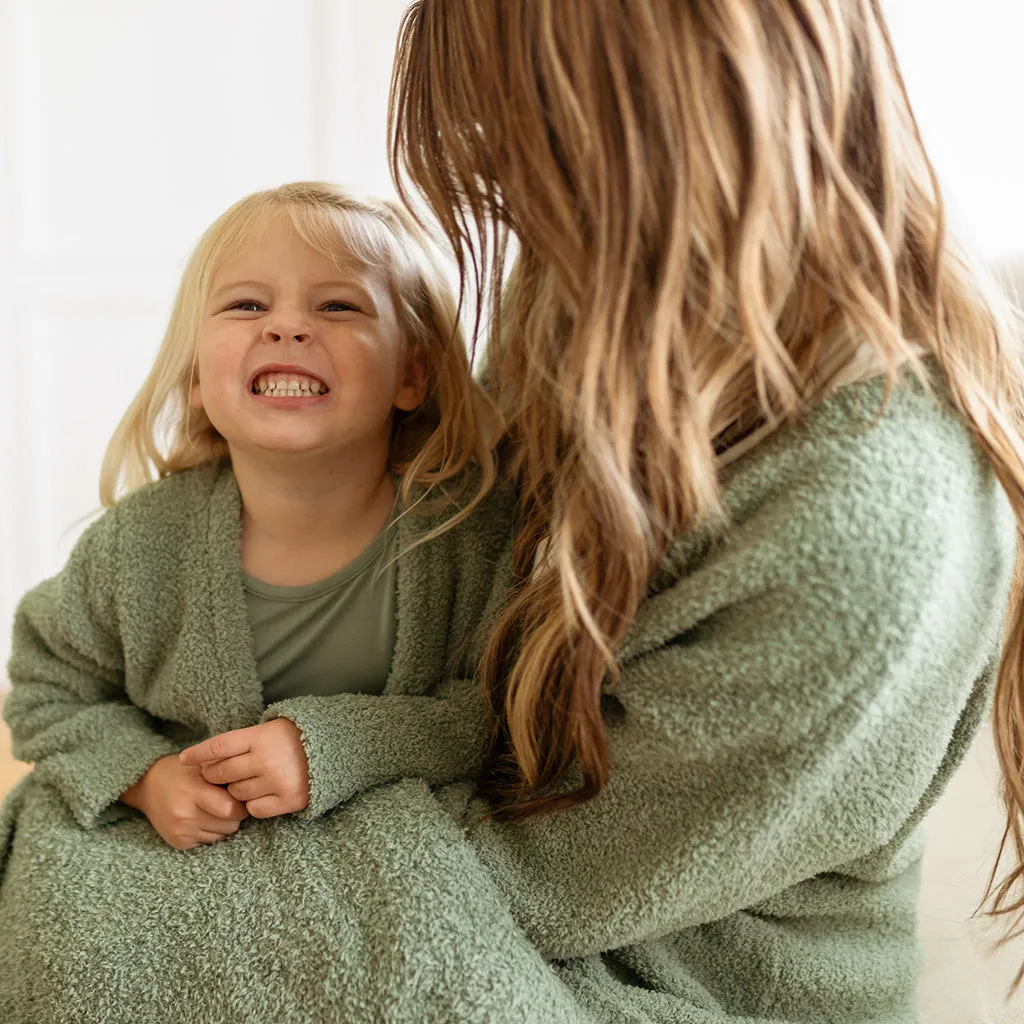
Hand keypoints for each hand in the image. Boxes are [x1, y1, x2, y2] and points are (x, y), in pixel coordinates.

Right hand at [119, 754, 248, 850]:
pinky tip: (203, 817)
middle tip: (230, 802)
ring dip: (224, 824)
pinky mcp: (178, 843)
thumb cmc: (182, 771)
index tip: (241, 795)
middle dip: (236, 815)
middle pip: (230, 825)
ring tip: (214, 809)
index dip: (242, 803)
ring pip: (222, 835)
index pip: (231, 809)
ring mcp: (181, 831)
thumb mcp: (202, 764)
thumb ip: (225, 774)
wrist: (148, 784)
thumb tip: (252, 785)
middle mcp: (185, 815)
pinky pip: (209, 842)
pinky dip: (211, 831)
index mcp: (193, 793)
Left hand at [178, 719, 309, 818]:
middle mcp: (267, 759)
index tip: (183, 759)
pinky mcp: (288, 800)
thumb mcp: (269, 729)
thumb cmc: (295, 737)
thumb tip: (205, 757)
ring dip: (236, 789)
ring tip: (250, 780)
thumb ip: (242, 741)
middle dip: (216, 774)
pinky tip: (262, 793)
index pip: (218, 746)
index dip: (198, 753)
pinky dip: (253, 803)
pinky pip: (254, 809)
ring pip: (235, 793)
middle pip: (222, 773)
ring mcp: (278, 781)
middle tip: (221, 773)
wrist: (335, 748)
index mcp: (261, 736)